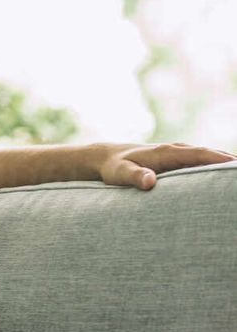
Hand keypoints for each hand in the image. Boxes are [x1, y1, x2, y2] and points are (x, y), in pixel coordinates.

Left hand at [94, 142, 236, 189]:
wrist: (107, 157)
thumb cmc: (114, 168)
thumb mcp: (120, 174)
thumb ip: (135, 176)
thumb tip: (149, 182)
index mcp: (166, 153)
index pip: (200, 155)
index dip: (220, 161)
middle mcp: (176, 149)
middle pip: (211, 154)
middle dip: (230, 162)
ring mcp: (179, 153)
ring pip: (209, 156)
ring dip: (227, 163)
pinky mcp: (178, 159)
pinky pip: (203, 160)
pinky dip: (217, 165)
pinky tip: (227, 177)